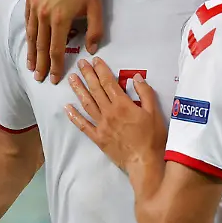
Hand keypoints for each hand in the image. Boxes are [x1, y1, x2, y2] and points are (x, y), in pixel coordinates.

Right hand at [25, 0, 104, 82]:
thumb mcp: (96, 7)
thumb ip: (94, 31)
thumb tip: (90, 50)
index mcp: (61, 19)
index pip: (56, 50)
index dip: (55, 66)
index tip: (53, 78)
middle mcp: (44, 15)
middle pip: (41, 46)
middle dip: (40, 64)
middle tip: (38, 78)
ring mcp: (35, 5)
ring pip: (32, 34)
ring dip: (31, 52)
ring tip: (30, 65)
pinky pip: (27, 20)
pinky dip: (28, 33)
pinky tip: (30, 40)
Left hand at [64, 57, 164, 172]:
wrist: (145, 162)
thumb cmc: (152, 138)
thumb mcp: (154, 112)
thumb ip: (145, 93)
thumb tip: (136, 77)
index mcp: (122, 104)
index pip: (109, 82)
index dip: (101, 70)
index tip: (95, 60)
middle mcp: (109, 112)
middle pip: (95, 90)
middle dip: (87, 74)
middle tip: (80, 63)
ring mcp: (101, 125)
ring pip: (87, 104)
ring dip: (78, 90)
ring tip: (71, 78)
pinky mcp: (98, 138)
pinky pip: (83, 125)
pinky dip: (74, 116)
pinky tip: (67, 107)